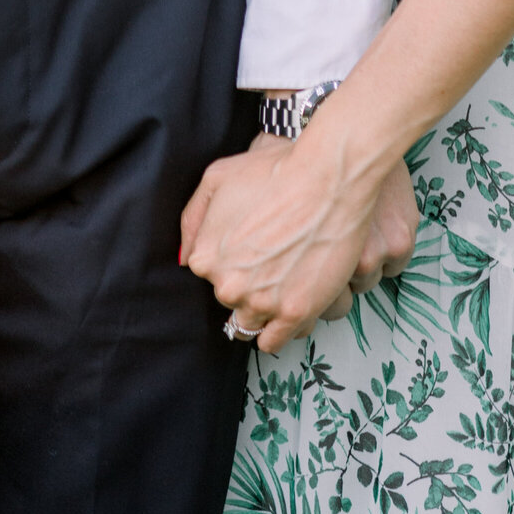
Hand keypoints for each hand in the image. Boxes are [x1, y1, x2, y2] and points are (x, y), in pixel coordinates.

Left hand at [180, 134, 415, 352]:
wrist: (327, 180)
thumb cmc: (275, 172)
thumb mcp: (217, 178)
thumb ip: (192, 219)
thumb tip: (185, 258)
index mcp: (206, 258)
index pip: (208, 275)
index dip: (228, 261)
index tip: (245, 250)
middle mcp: (229, 285)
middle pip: (229, 299)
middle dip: (245, 285)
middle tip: (268, 262)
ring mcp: (262, 303)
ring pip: (249, 325)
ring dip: (260, 311)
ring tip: (278, 287)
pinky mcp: (295, 313)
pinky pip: (275, 341)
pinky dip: (278, 331)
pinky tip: (286, 309)